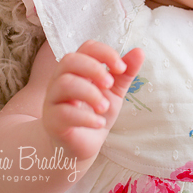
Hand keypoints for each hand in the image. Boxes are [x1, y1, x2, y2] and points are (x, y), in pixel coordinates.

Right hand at [41, 40, 142, 159]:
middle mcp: (61, 80)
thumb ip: (125, 73)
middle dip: (94, 69)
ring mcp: (54, 100)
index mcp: (77, 69)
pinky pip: (64, 113)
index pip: (87, 47)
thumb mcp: (114, 91)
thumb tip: (140, 51)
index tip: (121, 68)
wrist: (81, 145)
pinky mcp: (52, 121)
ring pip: (65, 84)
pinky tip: (99, 123)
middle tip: (110, 85)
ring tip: (105, 107)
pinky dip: (85, 117)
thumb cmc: (95, 112)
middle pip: (70, 60)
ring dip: (90, 93)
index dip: (105, 53)